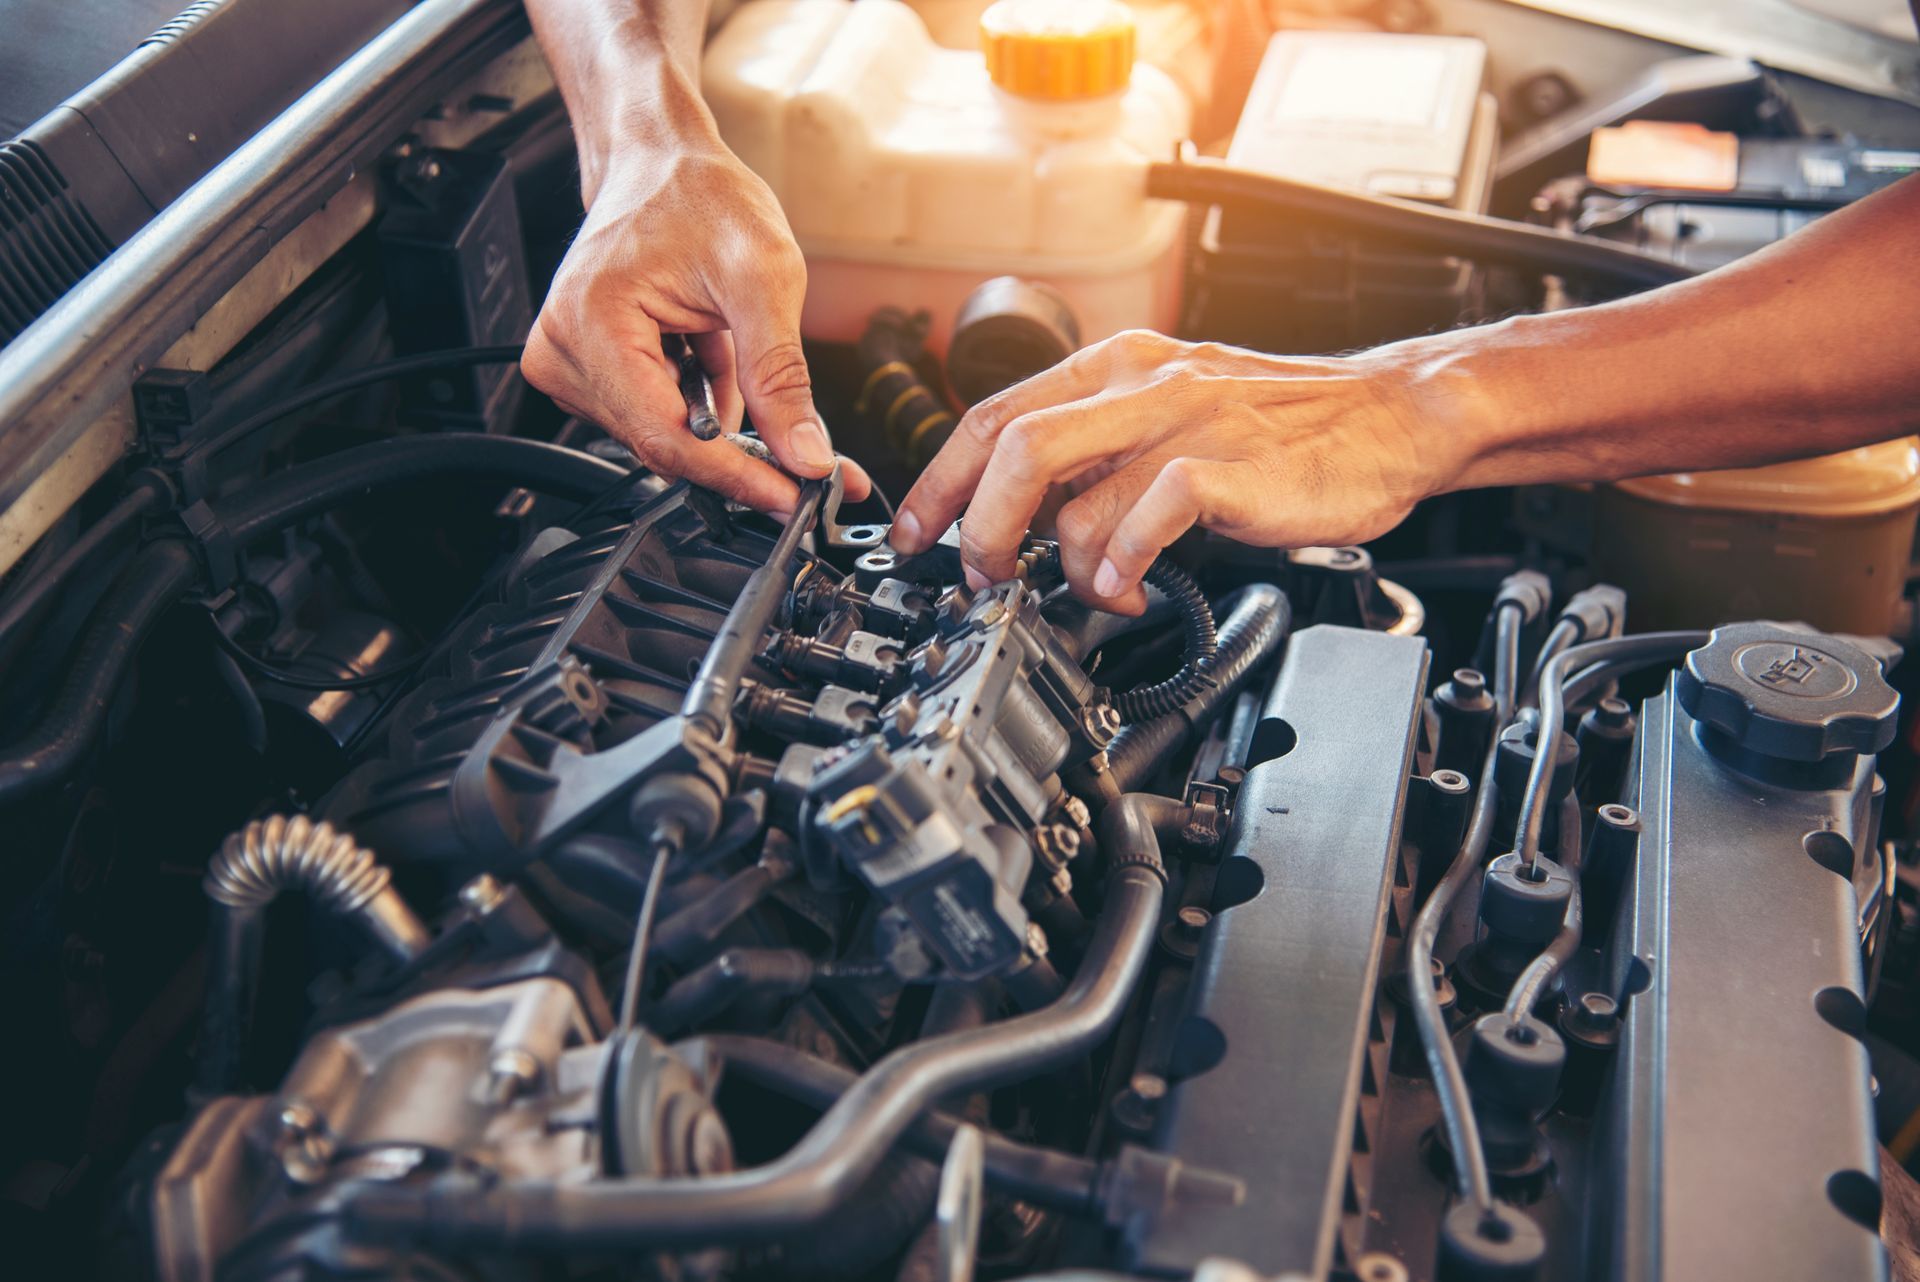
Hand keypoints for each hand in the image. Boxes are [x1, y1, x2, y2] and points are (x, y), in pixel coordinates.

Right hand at [520, 83, 867, 514]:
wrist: (660, 162)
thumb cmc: (698, 196)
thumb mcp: (762, 278)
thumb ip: (780, 376)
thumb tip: (805, 454)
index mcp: (590, 324)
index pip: (666, 437)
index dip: (736, 477)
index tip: (790, 498)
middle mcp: (562, 353)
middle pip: (663, 446)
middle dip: (741, 459)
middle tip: (809, 464)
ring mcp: (568, 365)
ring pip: (663, 437)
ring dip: (723, 427)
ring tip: (746, 363)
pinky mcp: (588, 372)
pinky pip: (656, 416)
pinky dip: (704, 406)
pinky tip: (717, 358)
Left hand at [889, 330, 1459, 611]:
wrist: (1393, 417)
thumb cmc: (1284, 426)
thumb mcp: (1174, 411)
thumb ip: (1104, 448)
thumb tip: (1027, 511)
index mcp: (1118, 366)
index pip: (995, 413)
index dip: (941, 479)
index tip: (917, 533)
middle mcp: (1143, 384)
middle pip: (1013, 446)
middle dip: (976, 525)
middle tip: (982, 576)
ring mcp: (1187, 423)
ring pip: (1071, 489)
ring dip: (1059, 562)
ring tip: (1088, 590)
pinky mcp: (1231, 469)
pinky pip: (1145, 517)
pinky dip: (1120, 565)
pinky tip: (1133, 587)